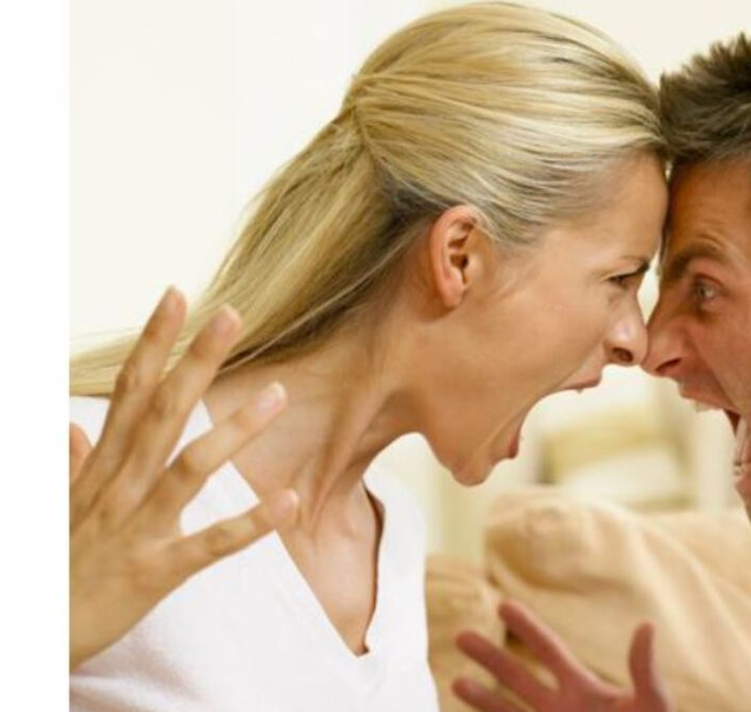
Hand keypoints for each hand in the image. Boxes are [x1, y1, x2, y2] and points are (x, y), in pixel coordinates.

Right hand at [70, 288, 298, 669]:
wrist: (29, 635)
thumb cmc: (52, 567)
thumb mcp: (58, 506)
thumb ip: (71, 466)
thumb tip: (71, 428)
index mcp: (102, 468)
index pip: (130, 391)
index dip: (154, 342)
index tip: (178, 295)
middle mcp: (120, 487)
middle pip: (161, 412)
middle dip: (196, 361)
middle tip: (233, 315)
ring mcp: (139, 527)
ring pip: (190, 468)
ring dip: (235, 430)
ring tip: (279, 394)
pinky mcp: (157, 571)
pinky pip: (209, 544)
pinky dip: (250, 524)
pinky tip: (290, 501)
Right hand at [454, 600, 670, 711]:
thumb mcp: (653, 703)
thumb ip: (645, 671)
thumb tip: (646, 626)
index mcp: (583, 689)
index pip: (549, 651)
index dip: (528, 628)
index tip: (504, 605)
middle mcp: (560, 709)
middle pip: (517, 676)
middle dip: (490, 657)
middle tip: (461, 636)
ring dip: (481, 698)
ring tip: (455, 680)